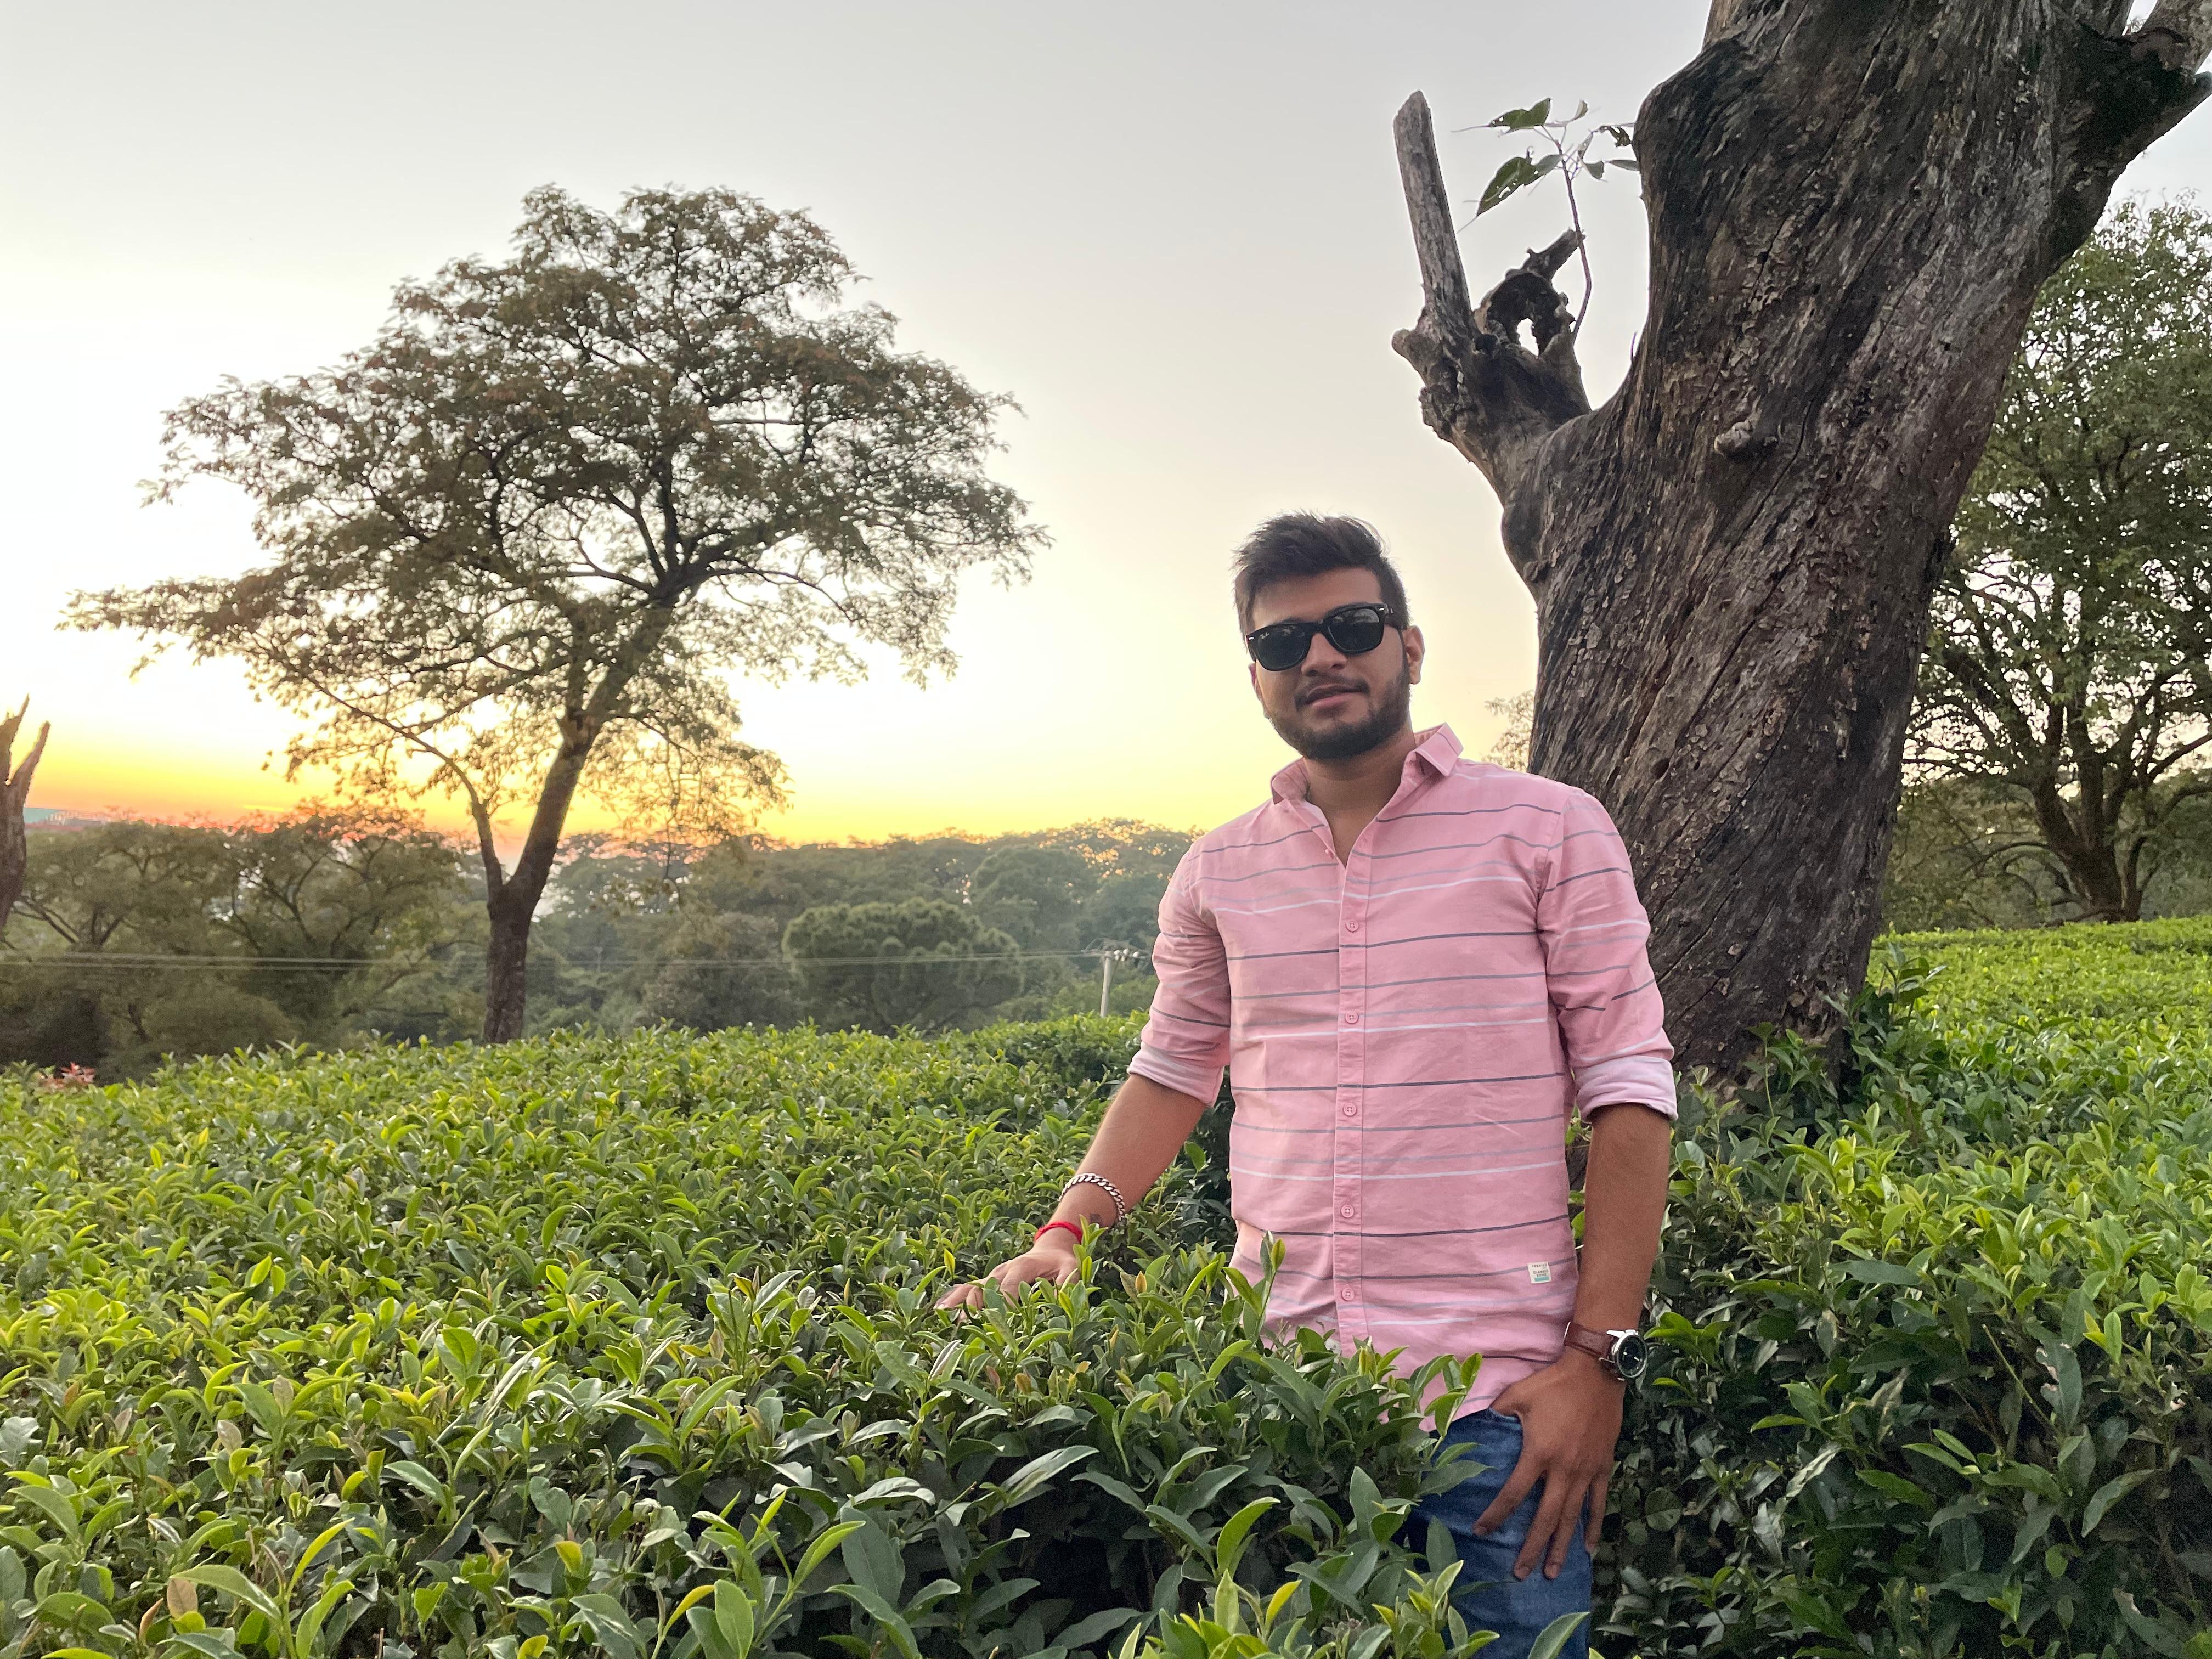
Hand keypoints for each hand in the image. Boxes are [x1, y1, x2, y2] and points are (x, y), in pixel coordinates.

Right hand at [934, 1234, 1079, 1310]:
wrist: (1050, 1248)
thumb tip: (1061, 1297)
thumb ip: (1068, 1281)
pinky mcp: (987, 1281)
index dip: (1002, 1303)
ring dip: (959, 1304)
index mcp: (1022, 1266)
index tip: (996, 1323)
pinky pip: (966, 1289)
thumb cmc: (1061, 1262)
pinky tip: (940, 1313)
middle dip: (975, 1308)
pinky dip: (953, 1299)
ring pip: (971, 1288)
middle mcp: (1002, 1270)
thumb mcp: (1071, 1268)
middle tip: (965, 1329)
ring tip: (945, 1322)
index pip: (1008, 1286)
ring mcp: (992, 1276)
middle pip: (984, 1288)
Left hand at [1473, 1351, 1624, 1579]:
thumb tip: (1479, 1424)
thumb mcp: (1517, 1395)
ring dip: (1561, 1547)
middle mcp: (1562, 1469)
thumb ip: (1497, 1413)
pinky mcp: (1603, 1467)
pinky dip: (1593, 1527)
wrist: (1595, 1373)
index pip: (1512, 1494)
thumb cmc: (1553, 1383)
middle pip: (1544, 1518)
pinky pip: (1598, 1504)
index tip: (1481, 1531)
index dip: (1496, 1515)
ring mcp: (1585, 1471)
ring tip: (1552, 1572)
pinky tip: (1588, 1548)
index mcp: (1537, 1454)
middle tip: (1521, 1574)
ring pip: (1572, 1518)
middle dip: (1531, 1548)